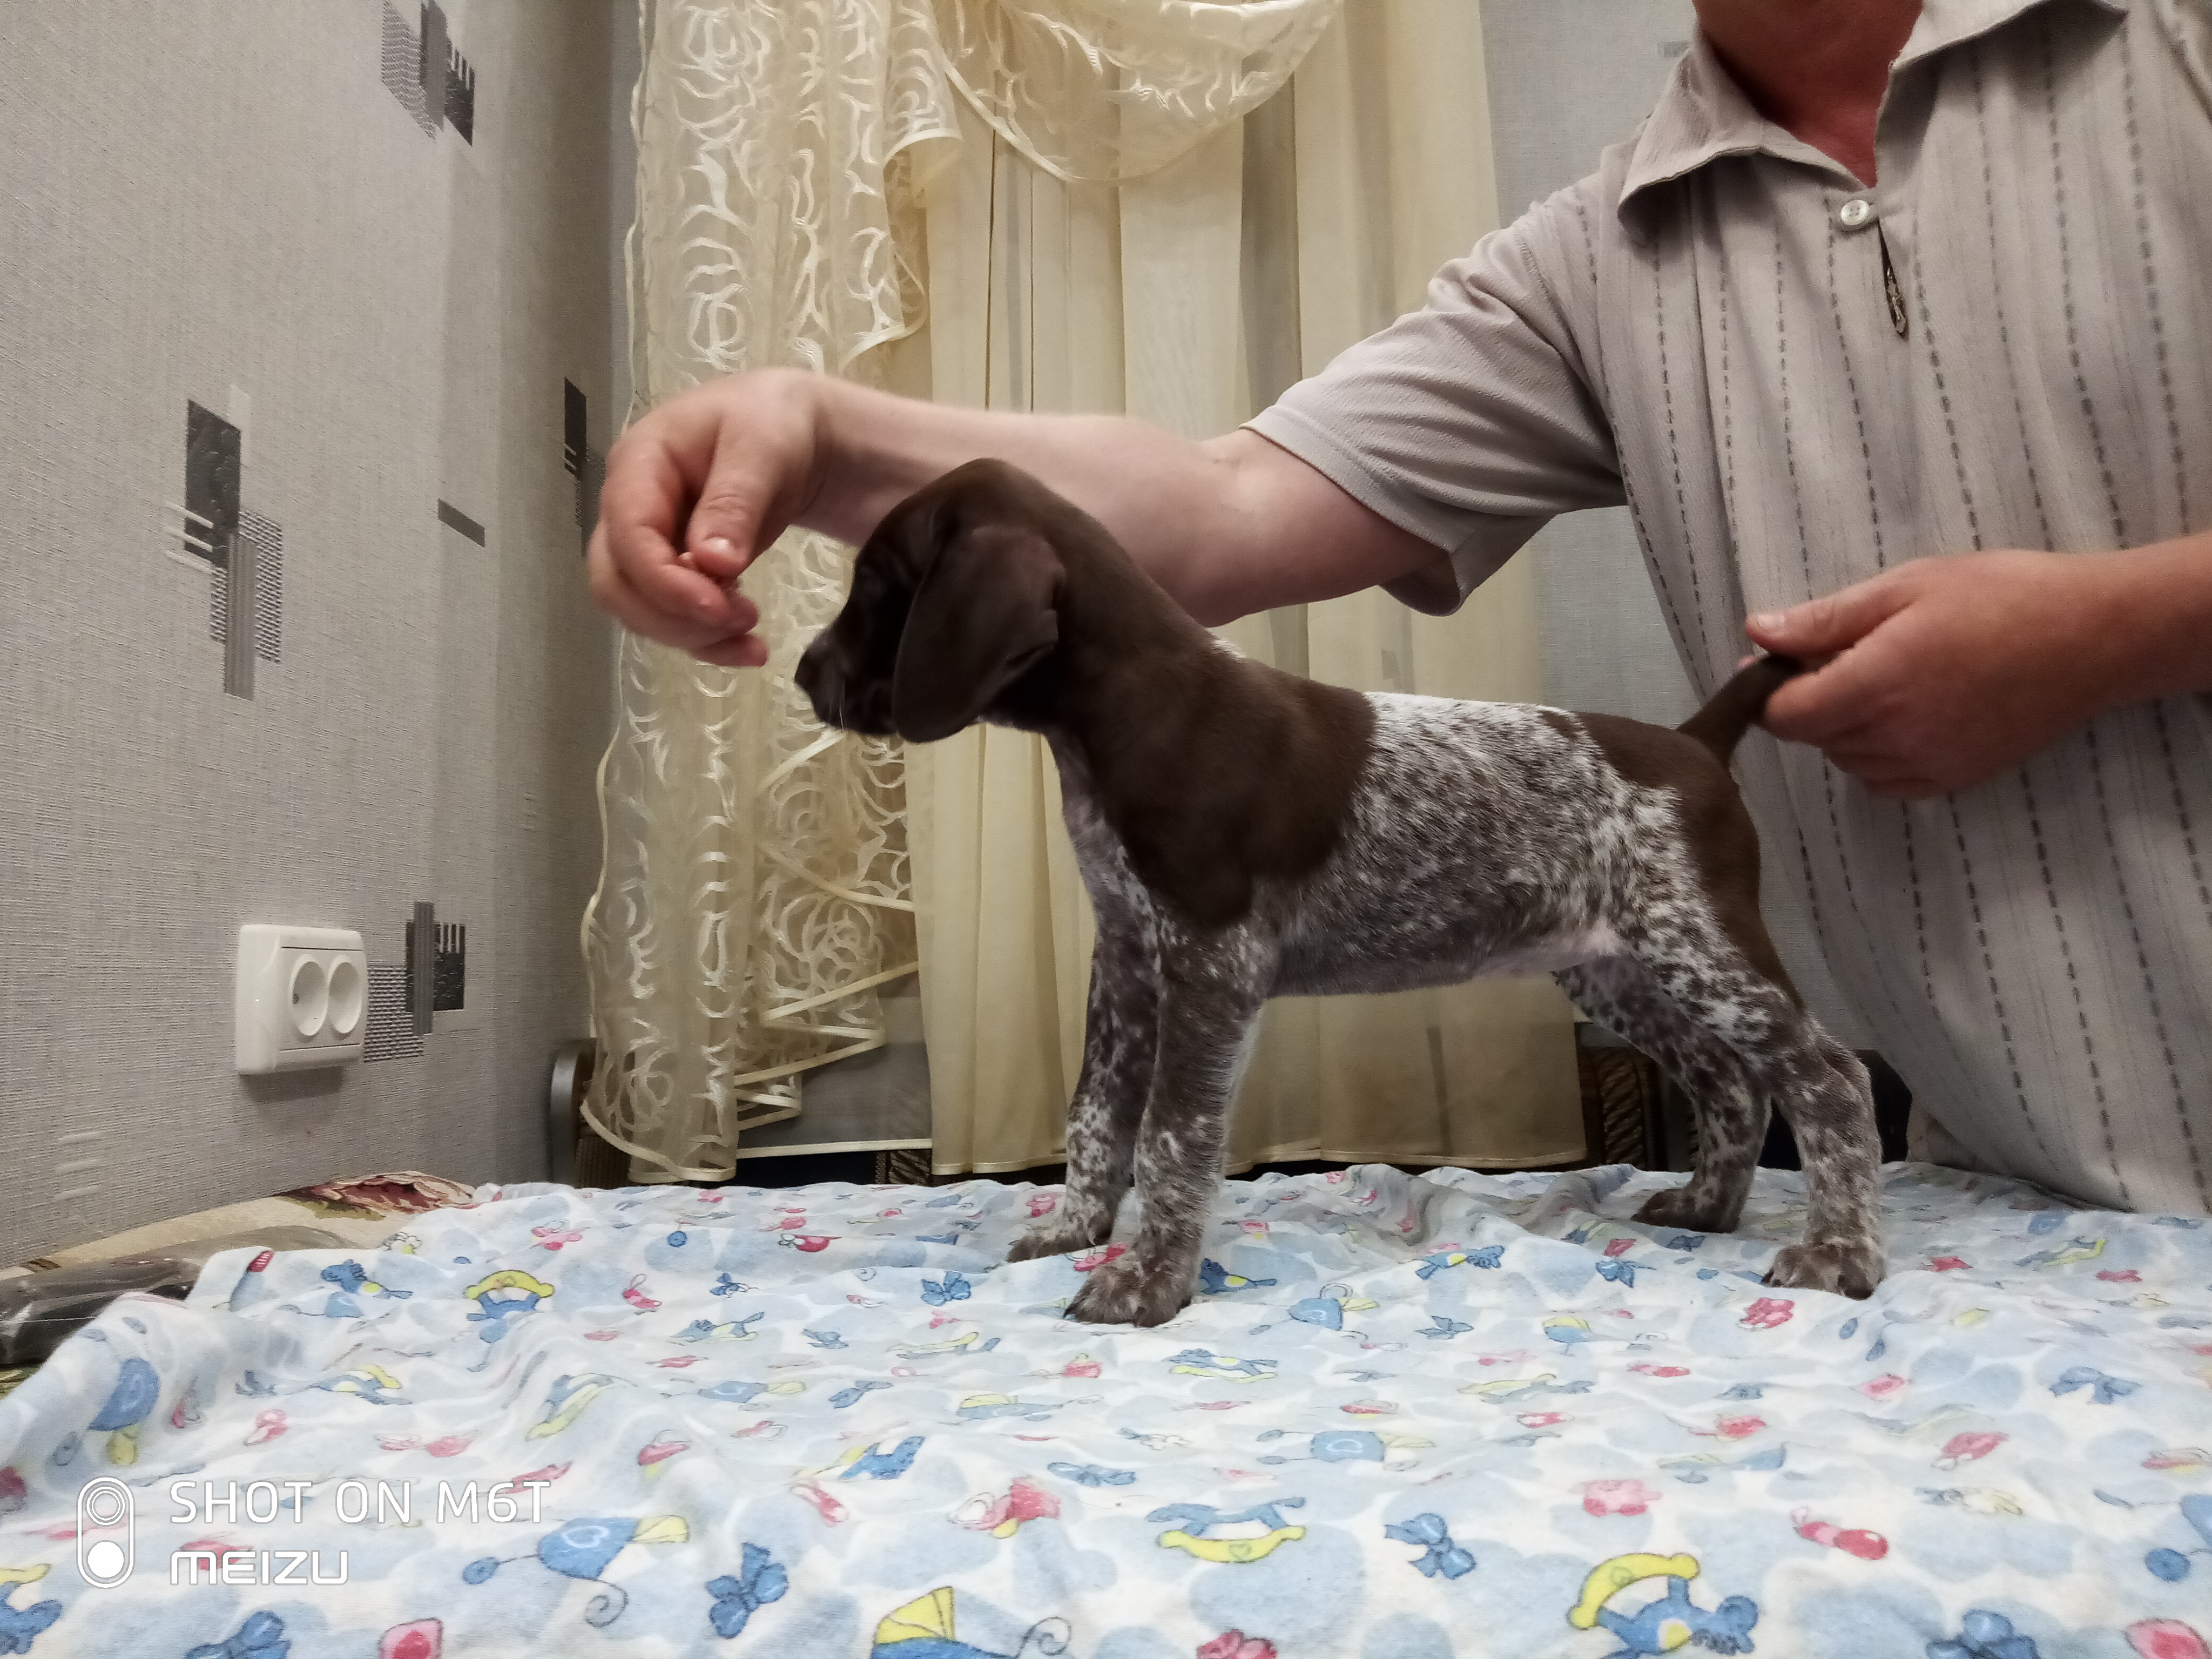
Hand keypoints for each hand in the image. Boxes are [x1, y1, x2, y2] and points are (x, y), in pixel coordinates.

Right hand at [586, 369, 829, 667]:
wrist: (798, 435)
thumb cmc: (774, 425)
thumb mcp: (763, 449)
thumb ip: (735, 502)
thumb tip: (712, 563)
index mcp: (640, 464)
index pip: (627, 534)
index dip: (664, 581)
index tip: (719, 609)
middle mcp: (629, 506)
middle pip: (616, 581)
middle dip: (673, 614)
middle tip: (742, 619)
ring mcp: (646, 542)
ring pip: (637, 609)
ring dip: (689, 634)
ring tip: (752, 631)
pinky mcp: (672, 571)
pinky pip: (670, 619)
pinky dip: (706, 643)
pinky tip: (750, 649)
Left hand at [1741, 549, 2145, 799]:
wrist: (2095, 636)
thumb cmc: (2002, 595)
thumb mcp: (1905, 587)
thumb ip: (1824, 620)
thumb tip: (1756, 632)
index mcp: (1876, 684)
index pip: (1784, 716)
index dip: (1770, 691)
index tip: (1779, 662)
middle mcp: (1896, 736)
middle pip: (1813, 737)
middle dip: (1809, 701)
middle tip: (1841, 655)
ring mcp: (1927, 764)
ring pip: (1846, 760)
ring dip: (1842, 727)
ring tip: (1881, 677)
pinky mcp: (1955, 779)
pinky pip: (1885, 782)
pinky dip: (1875, 756)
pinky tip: (1901, 715)